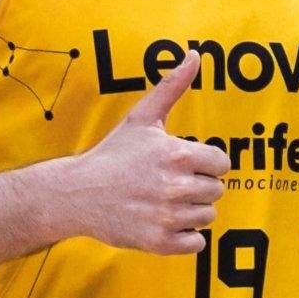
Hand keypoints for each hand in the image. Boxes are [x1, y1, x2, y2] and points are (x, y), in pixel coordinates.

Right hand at [58, 57, 227, 253]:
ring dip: (191, 212)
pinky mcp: (158, 242)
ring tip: (164, 202)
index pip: (222, 164)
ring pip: (207, 217)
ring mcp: (167, 216)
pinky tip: (164, 223)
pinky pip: (196, 243)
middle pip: (216, 191)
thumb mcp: (142, 118)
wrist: (76, 194)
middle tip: (170, 184)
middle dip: (198, 188)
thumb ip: (172, 87)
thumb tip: (196, 55)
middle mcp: (175, 186)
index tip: (184, 165)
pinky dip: (185, 237)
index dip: (205, 164)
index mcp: (177, 154)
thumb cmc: (113, 155)